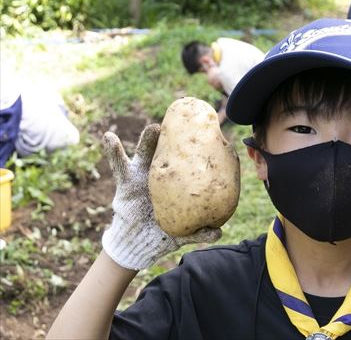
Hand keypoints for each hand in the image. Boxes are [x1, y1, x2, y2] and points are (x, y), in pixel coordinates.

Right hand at [101, 124, 221, 269]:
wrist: (137, 245)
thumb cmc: (162, 234)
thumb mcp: (181, 233)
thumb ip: (198, 233)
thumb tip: (219, 233)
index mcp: (174, 184)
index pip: (183, 164)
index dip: (191, 151)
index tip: (202, 134)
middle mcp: (158, 176)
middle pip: (166, 155)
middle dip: (173, 140)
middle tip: (183, 126)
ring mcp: (140, 178)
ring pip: (144, 155)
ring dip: (147, 141)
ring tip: (152, 128)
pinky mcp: (124, 184)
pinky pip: (118, 166)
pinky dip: (113, 152)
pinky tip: (109, 136)